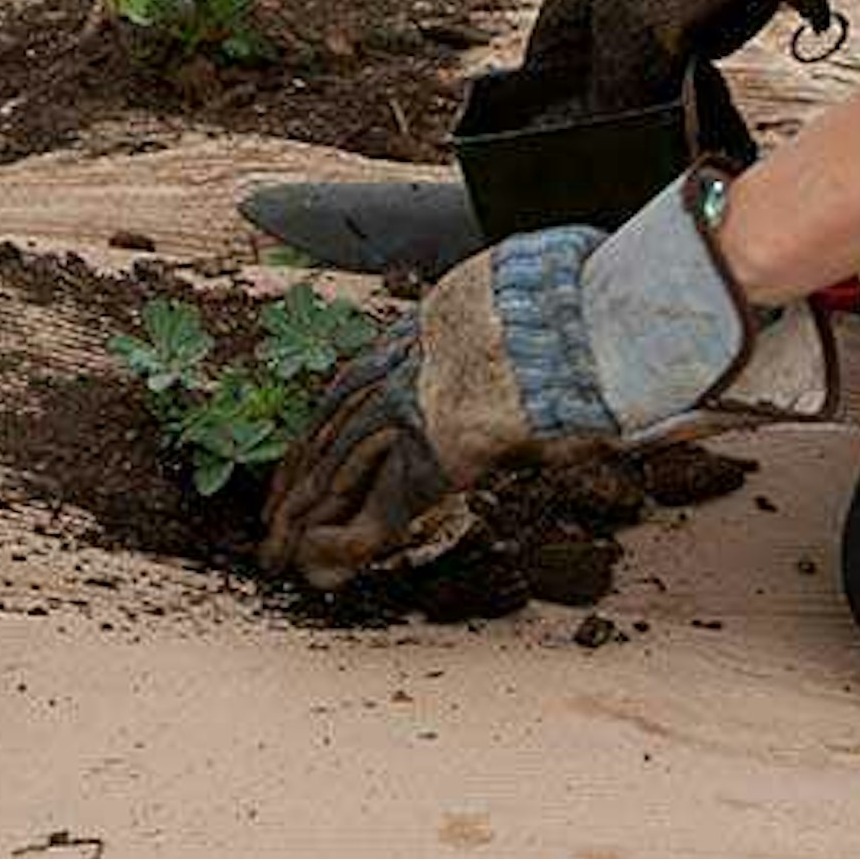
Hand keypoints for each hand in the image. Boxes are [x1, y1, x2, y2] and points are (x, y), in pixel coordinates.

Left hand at [262, 173, 836, 590]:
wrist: (592, 313)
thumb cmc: (577, 302)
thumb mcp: (527, 294)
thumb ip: (509, 318)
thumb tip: (526, 333)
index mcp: (429, 326)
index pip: (355, 379)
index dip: (324, 425)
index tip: (298, 457)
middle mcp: (413, 364)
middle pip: (335, 424)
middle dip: (298, 477)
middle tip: (267, 523)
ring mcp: (422, 405)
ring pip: (343, 463)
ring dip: (307, 511)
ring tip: (280, 551)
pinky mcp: (442, 450)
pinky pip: (387, 500)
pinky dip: (355, 535)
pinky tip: (324, 564)